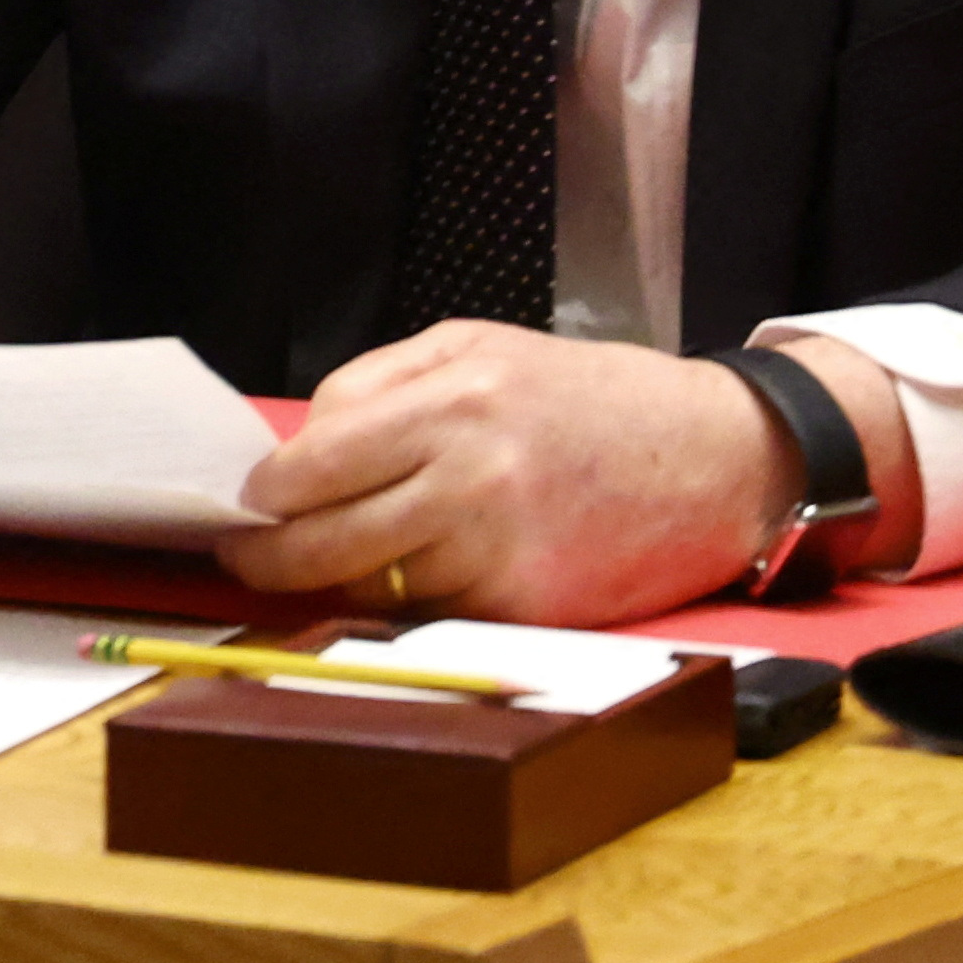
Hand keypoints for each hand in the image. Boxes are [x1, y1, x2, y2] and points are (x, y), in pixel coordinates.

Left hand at [217, 323, 919, 623]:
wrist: (720, 456)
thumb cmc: (590, 397)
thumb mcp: (480, 348)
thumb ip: (380, 386)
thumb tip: (299, 446)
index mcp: (453, 401)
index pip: (314, 464)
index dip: (263, 495)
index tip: (242, 505)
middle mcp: (473, 479)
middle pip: (326, 539)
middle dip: (268, 557)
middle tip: (243, 557)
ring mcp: (504, 552)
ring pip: (373, 587)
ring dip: (329, 586)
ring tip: (306, 573)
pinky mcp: (533, 607)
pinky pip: (433, 614)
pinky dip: (403, 606)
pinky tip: (394, 586)